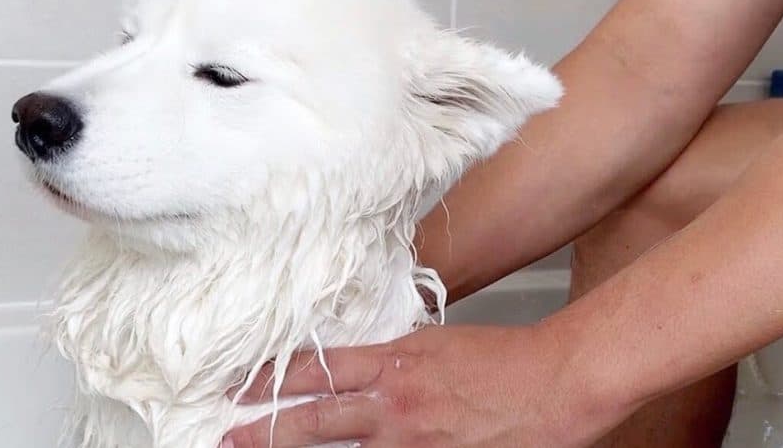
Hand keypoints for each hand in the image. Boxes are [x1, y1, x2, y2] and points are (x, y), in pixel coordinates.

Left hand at [222, 324, 636, 447]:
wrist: (555, 381)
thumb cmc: (501, 359)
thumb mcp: (433, 344)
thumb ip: (389, 358)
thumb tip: (354, 368)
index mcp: (392, 363)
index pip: (313, 371)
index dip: (268, 381)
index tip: (236, 388)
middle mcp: (393, 406)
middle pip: (313, 422)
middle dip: (264, 432)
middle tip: (227, 438)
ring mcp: (411, 442)